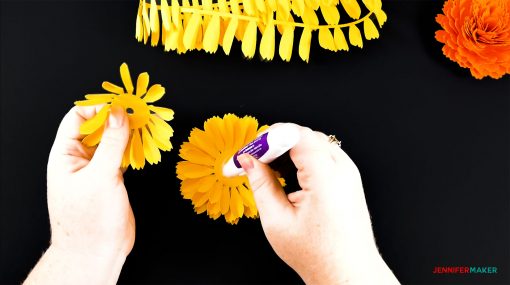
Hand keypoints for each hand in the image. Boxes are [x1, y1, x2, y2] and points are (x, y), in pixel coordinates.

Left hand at [25, 105, 133, 284]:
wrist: (96, 252)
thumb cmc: (89, 221)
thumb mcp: (100, 177)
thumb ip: (112, 144)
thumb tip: (118, 114)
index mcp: (65, 155)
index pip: (78, 118)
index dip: (99, 109)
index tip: (122, 106)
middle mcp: (80, 159)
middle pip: (98, 128)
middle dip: (119, 120)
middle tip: (140, 114)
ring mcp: (97, 169)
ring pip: (113, 142)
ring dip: (130, 135)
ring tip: (149, 127)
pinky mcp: (112, 179)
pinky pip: (123, 156)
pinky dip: (135, 150)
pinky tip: (147, 147)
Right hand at [238, 124, 398, 284]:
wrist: (348, 272)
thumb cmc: (318, 254)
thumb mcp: (278, 220)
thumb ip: (261, 184)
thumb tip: (248, 161)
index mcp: (326, 177)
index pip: (294, 135)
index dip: (266, 138)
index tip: (248, 151)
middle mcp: (342, 169)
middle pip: (303, 135)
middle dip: (274, 142)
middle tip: (252, 160)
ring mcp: (348, 172)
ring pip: (313, 142)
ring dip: (287, 149)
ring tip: (267, 169)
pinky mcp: (348, 177)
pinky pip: (322, 154)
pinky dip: (301, 157)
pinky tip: (287, 174)